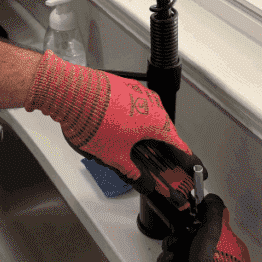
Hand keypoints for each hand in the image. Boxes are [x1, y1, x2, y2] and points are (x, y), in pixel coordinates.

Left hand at [24, 50, 202, 209]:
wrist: (73, 93)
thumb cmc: (95, 120)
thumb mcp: (114, 155)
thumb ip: (129, 169)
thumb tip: (136, 177)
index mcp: (156, 122)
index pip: (177, 142)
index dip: (182, 155)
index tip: (188, 161)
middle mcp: (151, 104)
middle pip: (161, 127)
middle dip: (156, 143)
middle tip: (150, 155)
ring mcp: (137, 92)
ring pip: (145, 114)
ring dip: (139, 128)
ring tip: (124, 141)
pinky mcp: (122, 85)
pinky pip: (131, 103)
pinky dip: (127, 115)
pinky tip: (113, 124)